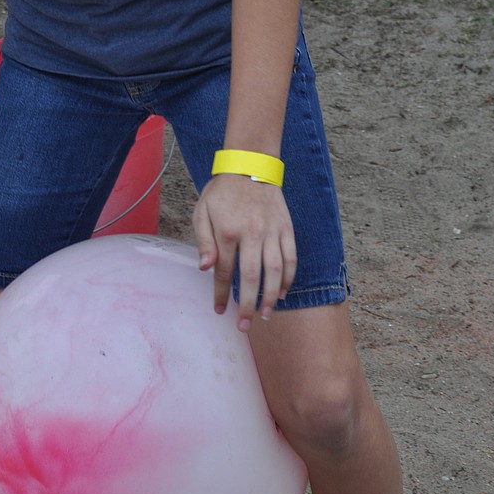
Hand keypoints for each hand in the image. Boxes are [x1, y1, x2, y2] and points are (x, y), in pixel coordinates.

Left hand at [193, 173, 296, 332]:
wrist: (249, 167)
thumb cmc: (222, 193)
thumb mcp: (202, 212)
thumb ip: (204, 241)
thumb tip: (205, 269)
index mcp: (227, 231)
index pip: (225, 271)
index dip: (222, 294)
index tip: (220, 311)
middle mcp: (252, 234)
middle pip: (252, 278)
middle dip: (248, 306)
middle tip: (244, 326)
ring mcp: (272, 232)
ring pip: (276, 271)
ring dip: (271, 297)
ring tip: (265, 315)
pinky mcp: (286, 229)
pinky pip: (291, 258)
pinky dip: (288, 278)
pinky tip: (282, 293)